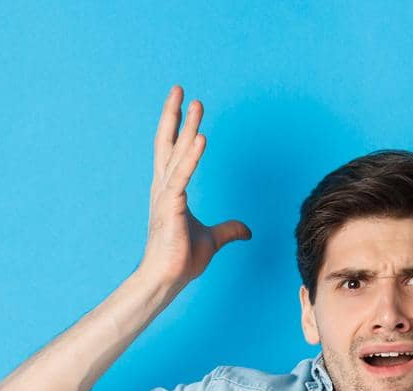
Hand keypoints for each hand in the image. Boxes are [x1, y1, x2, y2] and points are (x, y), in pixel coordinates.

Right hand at [136, 86, 251, 291]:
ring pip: (176, 153)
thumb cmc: (181, 259)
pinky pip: (182, 176)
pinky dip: (191, 156)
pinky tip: (201, 138)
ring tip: (195, 104)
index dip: (179, 126)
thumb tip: (248, 230)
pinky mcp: (170, 207)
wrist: (166, 280)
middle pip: (169, 143)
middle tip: (181, 89)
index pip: (174, 151)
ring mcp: (165, 196)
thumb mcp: (213, 240)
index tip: (186, 104)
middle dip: (175, 115)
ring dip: (187, 127)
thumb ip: (229, 230)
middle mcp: (164, 188)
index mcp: (171, 191)